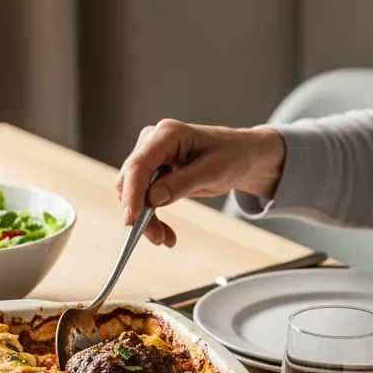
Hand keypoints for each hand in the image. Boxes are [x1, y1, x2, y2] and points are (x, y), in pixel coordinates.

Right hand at [115, 119, 286, 246]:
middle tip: (157, 238)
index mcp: (168, 134)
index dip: (132, 192)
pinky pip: (143, 196)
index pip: (139, 163)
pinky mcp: (153, 171)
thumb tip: (153, 199)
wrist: (240, 156)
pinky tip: (165, 233)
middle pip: (131, 179)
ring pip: (133, 192)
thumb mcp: (214, 171)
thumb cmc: (232, 156)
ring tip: (164, 239)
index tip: (132, 218)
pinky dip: (151, 216)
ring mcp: (151, 156)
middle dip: (140, 211)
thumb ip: (183, 183)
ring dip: (145, 218)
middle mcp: (153, 142)